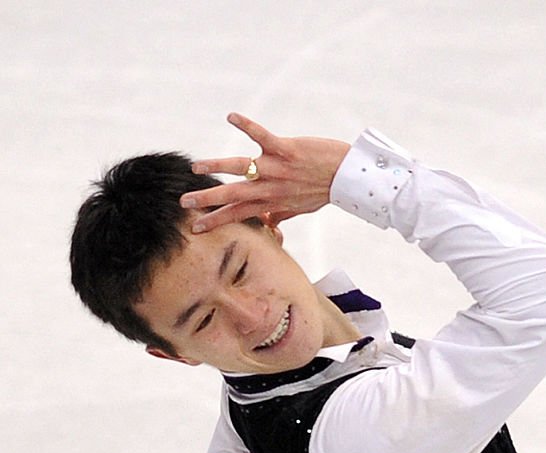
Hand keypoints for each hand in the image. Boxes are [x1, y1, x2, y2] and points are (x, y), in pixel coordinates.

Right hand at [180, 112, 349, 232]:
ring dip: (217, 166)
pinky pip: (262, 135)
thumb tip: (268, 226)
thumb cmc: (321, 190)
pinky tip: (230, 116)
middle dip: (208, 200)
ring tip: (196, 168)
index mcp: (271, 202)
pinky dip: (246, 125)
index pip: (238, 214)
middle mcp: (270, 188)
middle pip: (233, 195)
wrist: (345, 176)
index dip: (216, 221)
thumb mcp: (299, 209)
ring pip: (240, 167)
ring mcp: (276, 168)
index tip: (195, 227)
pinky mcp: (285, 148)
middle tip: (185, 202)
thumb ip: (280, 216)